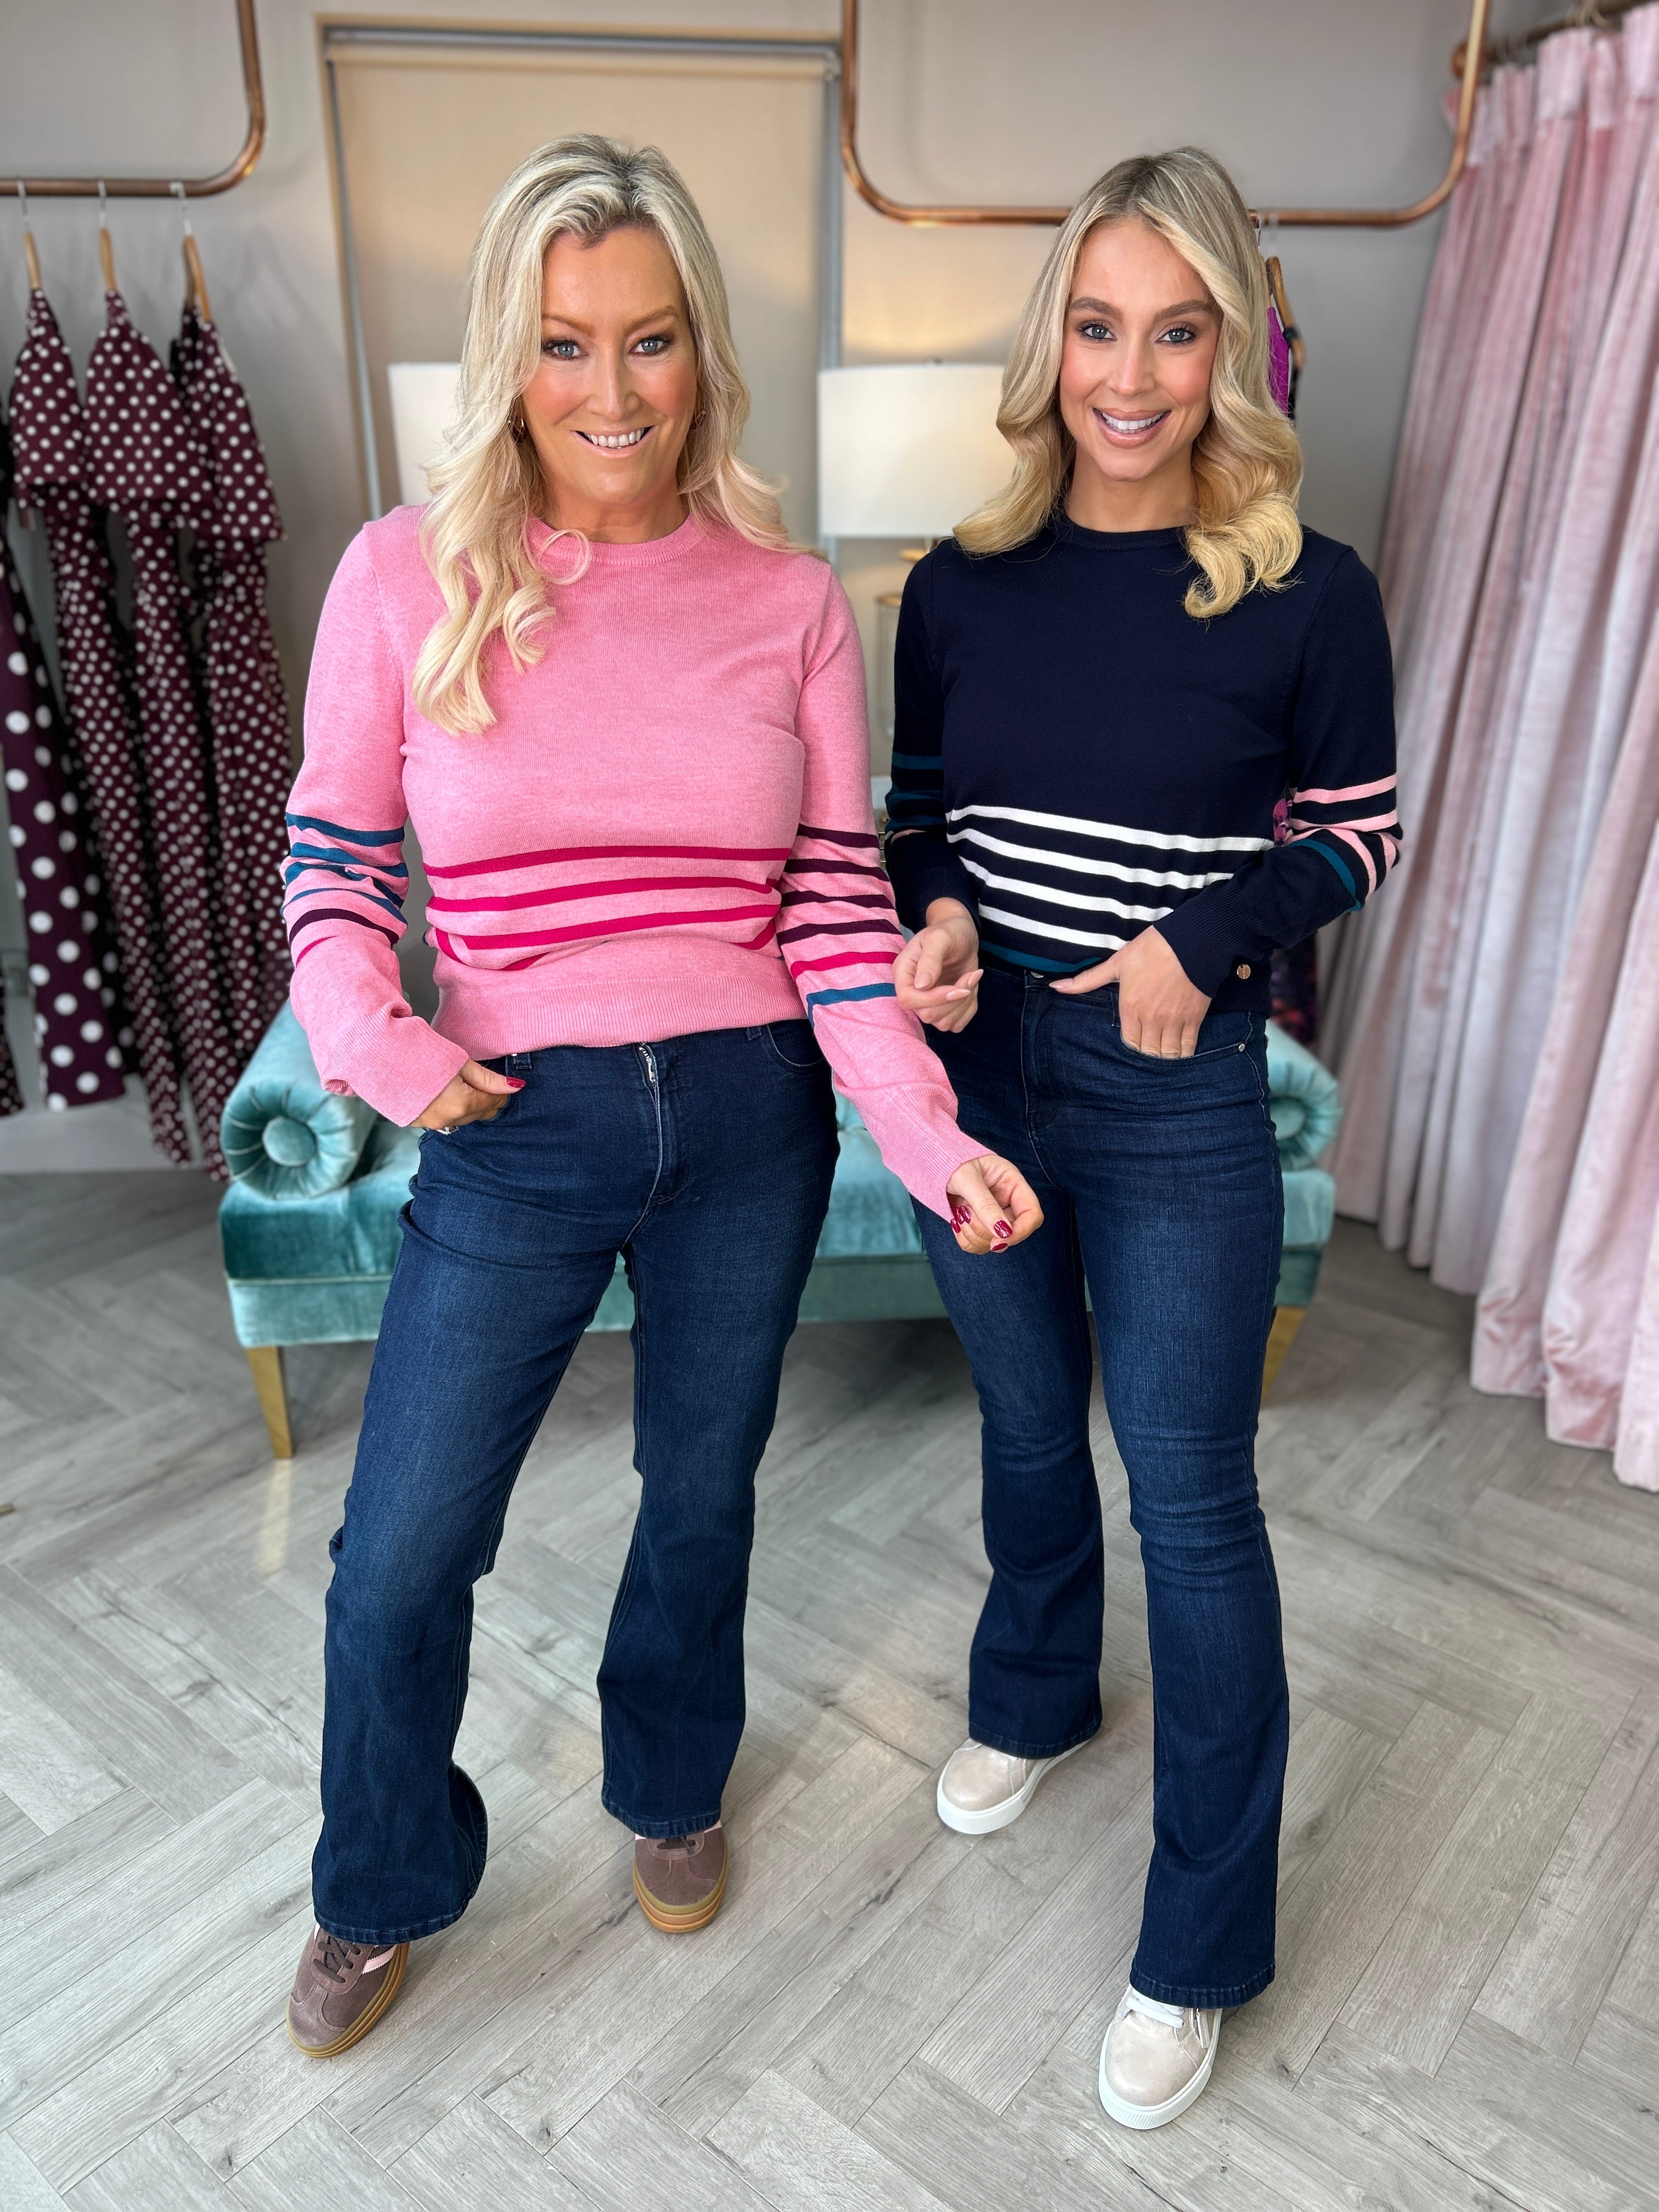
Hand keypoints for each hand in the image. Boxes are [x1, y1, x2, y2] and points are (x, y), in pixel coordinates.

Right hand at [414, 1059, 522, 1130]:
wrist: (377, 1054)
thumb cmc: (417, 1052)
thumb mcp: (459, 1061)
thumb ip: (488, 1079)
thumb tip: (514, 1086)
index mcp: (461, 1104)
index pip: (492, 1103)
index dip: (499, 1091)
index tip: (499, 1082)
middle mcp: (446, 1119)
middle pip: (478, 1113)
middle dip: (483, 1099)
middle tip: (479, 1080)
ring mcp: (429, 1123)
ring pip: (461, 1118)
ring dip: (466, 1104)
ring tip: (458, 1083)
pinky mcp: (414, 1122)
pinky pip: (442, 1119)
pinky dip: (448, 1108)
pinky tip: (442, 1092)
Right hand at [893, 899, 982, 1032]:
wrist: (962, 935)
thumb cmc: (949, 931)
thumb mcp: (940, 938)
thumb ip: (930, 959)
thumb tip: (921, 985)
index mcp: (903, 973)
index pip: (908, 999)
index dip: (934, 998)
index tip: (958, 987)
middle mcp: (913, 991)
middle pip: (927, 1015)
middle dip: (955, 999)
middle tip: (971, 976)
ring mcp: (929, 1003)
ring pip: (943, 1023)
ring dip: (964, 1003)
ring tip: (971, 978)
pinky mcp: (945, 1009)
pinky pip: (956, 1024)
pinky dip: (968, 1009)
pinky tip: (971, 989)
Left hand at [946, 1152, 1043, 1254]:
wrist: (934, 1163)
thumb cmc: (952, 1161)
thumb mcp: (967, 1179)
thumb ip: (985, 1204)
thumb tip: (1003, 1232)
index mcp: (1013, 1184)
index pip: (1032, 1214)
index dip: (1020, 1232)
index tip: (998, 1241)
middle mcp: (1007, 1202)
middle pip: (1011, 1233)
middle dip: (986, 1231)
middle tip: (965, 1213)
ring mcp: (994, 1215)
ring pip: (993, 1242)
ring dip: (972, 1233)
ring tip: (959, 1212)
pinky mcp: (980, 1225)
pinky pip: (978, 1245)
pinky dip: (965, 1239)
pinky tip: (956, 1221)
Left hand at [1050, 926, 1210, 1057]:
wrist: (1192, 942)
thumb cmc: (1152, 949)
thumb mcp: (1116, 963)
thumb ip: (1087, 980)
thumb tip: (1055, 986)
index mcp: (1130, 1008)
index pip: (1128, 1044)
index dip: (1131, 1044)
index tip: (1135, 1038)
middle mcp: (1151, 1019)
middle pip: (1148, 1053)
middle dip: (1147, 1054)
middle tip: (1149, 1047)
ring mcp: (1173, 1021)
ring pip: (1168, 1054)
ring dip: (1164, 1056)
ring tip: (1163, 1051)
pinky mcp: (1194, 1019)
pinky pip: (1188, 1047)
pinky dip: (1183, 1052)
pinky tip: (1180, 1050)